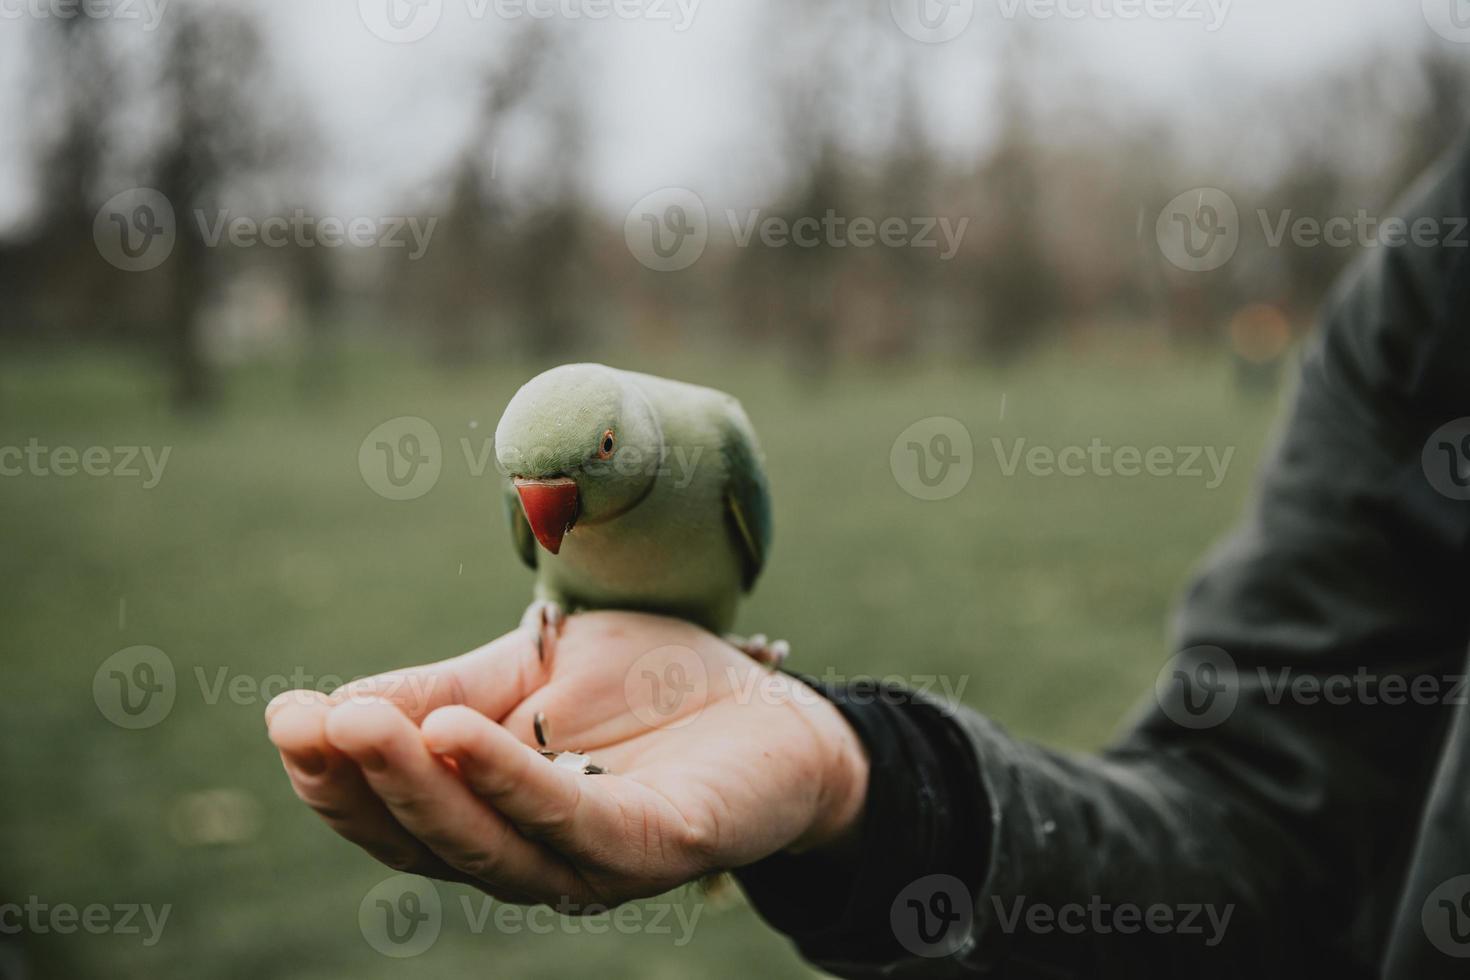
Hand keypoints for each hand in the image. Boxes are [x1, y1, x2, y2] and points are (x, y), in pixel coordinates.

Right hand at [265, 611, 867, 907]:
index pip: (397, 815)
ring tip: (362, 724)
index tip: (286, 717)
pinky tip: (458, 731)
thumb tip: (325, 709)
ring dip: (418, 784)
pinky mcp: (652, 848)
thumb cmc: (647, 690)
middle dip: (361, 781)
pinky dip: (507, 780)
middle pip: (427, 839)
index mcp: (492, 817)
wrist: (772, 701)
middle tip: (311, 722)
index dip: (337, 775)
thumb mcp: (527, 674)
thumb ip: (438, 693)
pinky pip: (569, 823)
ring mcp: (591, 862)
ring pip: (484, 842)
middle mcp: (531, 855)